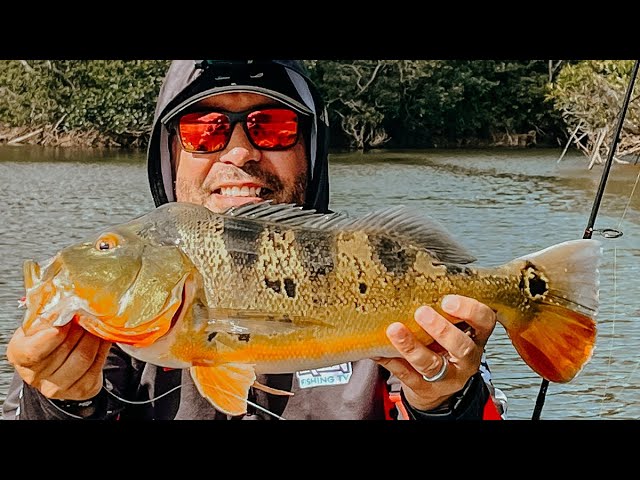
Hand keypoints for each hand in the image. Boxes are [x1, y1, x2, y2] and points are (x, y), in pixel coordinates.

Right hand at [6, 319, 111, 400]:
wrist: (55, 364)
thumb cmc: (44, 339)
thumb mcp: (38, 325)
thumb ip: (48, 317)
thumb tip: (68, 305)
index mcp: (19, 355)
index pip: (35, 349)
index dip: (54, 334)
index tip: (68, 318)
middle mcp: (35, 376)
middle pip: (66, 349)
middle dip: (80, 328)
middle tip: (88, 315)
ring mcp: (58, 387)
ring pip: (84, 357)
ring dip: (94, 337)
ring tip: (95, 325)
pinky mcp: (81, 390)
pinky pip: (98, 365)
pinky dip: (103, 348)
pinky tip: (101, 338)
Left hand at [376, 294, 496, 410]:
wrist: (439, 386)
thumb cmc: (444, 346)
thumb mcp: (453, 327)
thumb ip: (443, 309)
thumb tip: (415, 278)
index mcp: (476, 337)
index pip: (484, 321)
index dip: (470, 310)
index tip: (447, 300)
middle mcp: (467, 359)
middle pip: (461, 347)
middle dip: (441, 329)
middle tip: (421, 312)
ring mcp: (448, 378)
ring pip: (432, 365)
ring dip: (412, 346)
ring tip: (395, 330)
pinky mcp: (426, 389)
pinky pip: (407, 375)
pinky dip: (391, 361)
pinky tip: (378, 349)